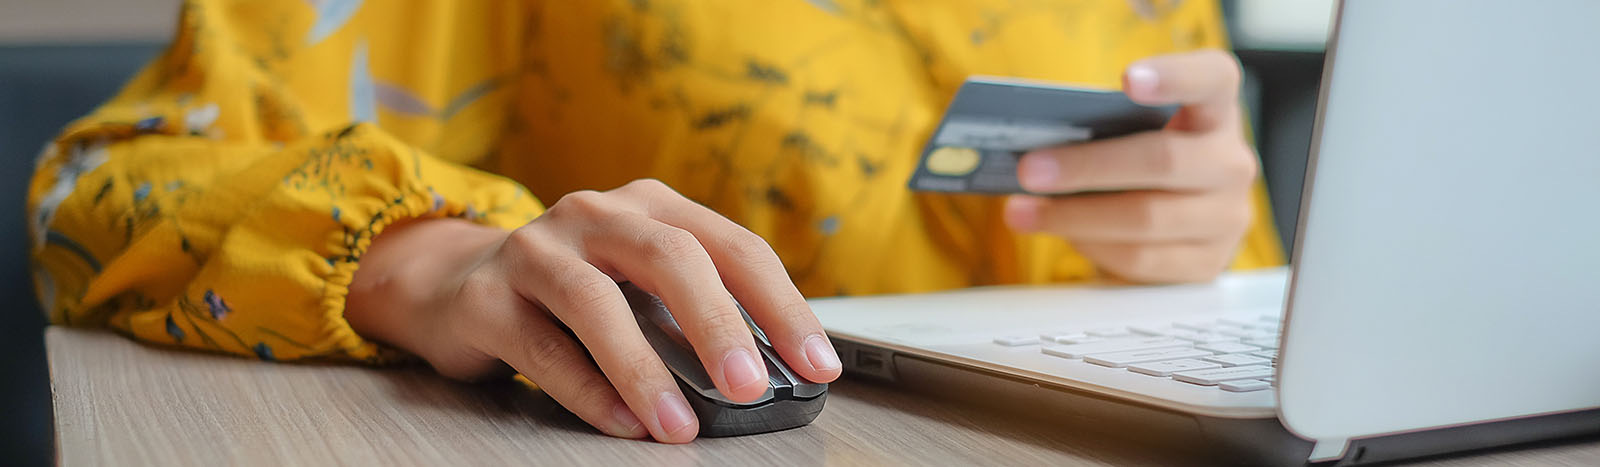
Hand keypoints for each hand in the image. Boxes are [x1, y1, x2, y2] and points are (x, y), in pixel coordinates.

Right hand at [345, 179, 842, 442]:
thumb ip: (695, 315)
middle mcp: (598, 214)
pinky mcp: (486, 297)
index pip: (734, 247)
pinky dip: (587, 390)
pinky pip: (542, 346)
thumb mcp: (641, 287)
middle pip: (671, 256)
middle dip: (718, 325)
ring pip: (597, 302)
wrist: (455, 285)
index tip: (817, 364)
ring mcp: (537, 249)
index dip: (782, 306)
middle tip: (751, 387)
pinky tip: (622, 422)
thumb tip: (769, 376)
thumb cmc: (572, 291)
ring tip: (679, 425)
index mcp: (653, 207)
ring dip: (645, 369)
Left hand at [1004, 50, 1258, 282]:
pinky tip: (1064, 235)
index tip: (1128, 80)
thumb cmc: (1141, 163)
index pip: (1211, 78)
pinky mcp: (1208, 263)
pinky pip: (1141, 258)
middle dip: (1087, 167)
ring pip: (1146, 217)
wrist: (1178, 223)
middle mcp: (1232, 161)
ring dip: (1074, 216)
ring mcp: (1228, 215)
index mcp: (1216, 109)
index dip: (1173, 76)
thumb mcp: (1132, 134)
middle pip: (1162, 160)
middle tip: (1029, 171)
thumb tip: (1037, 150)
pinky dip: (1094, 247)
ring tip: (1024, 211)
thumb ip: (1103, 130)